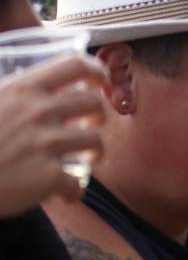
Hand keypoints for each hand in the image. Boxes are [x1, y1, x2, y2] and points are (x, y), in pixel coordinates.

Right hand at [0, 55, 104, 216]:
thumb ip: (14, 94)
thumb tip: (33, 90)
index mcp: (22, 89)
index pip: (75, 65)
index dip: (96, 70)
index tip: (101, 80)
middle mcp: (39, 112)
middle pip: (94, 103)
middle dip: (98, 115)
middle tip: (88, 125)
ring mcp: (46, 145)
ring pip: (96, 142)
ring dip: (93, 152)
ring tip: (81, 160)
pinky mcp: (48, 177)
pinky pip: (78, 183)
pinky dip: (73, 191)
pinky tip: (63, 194)